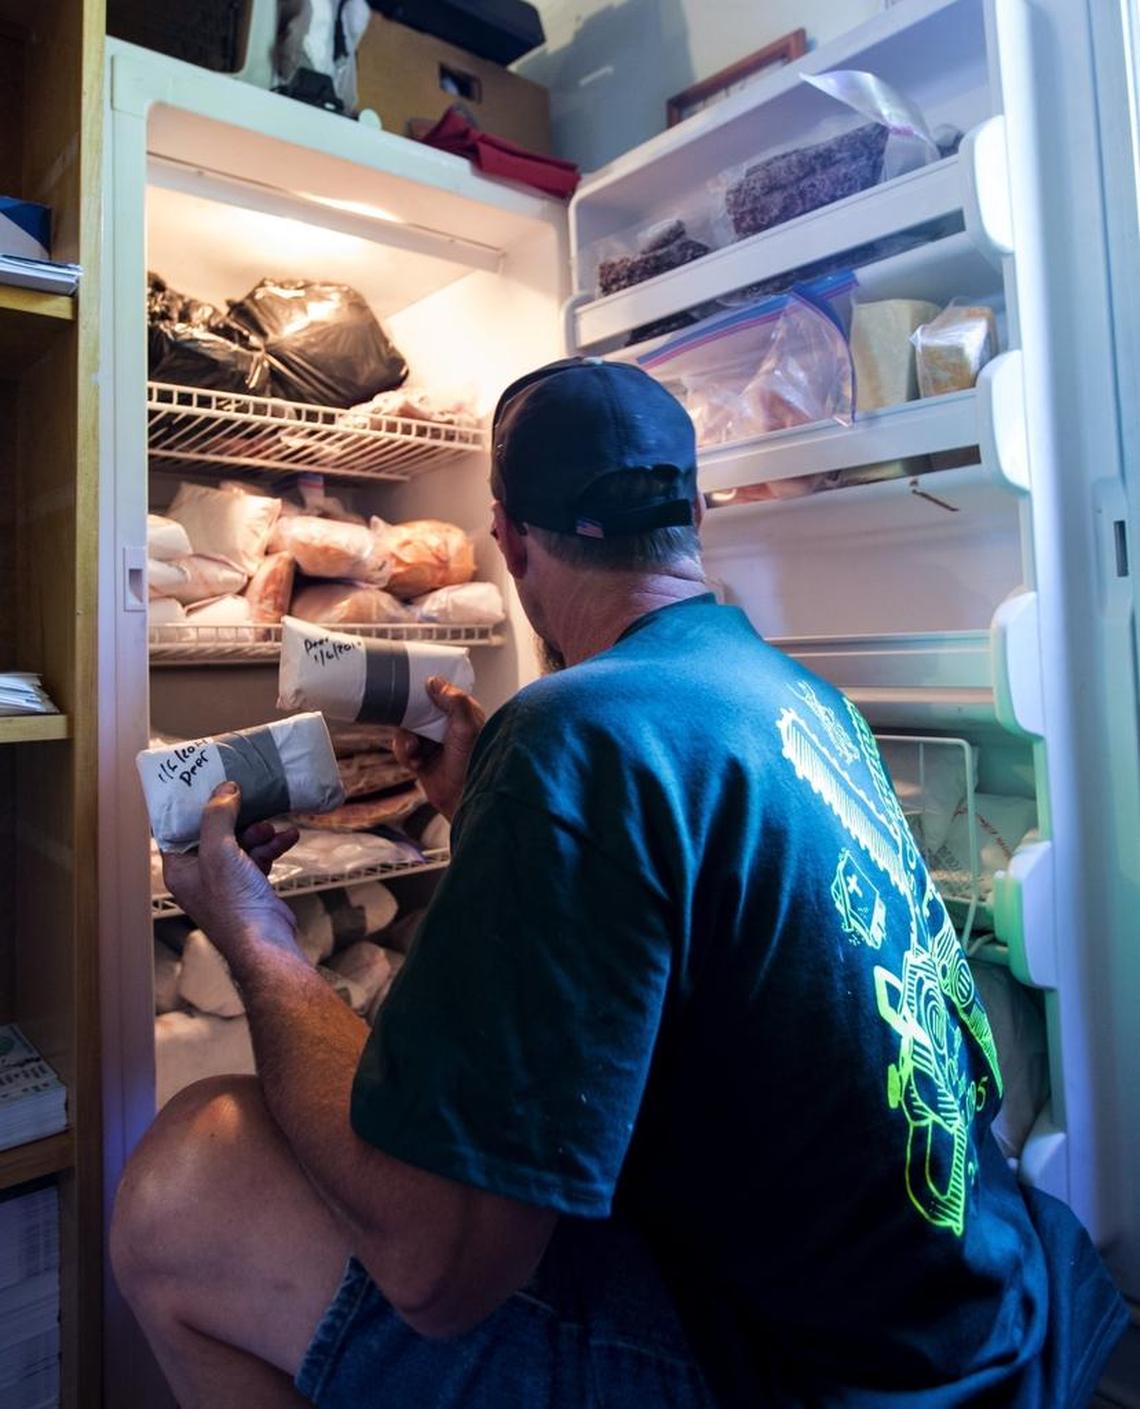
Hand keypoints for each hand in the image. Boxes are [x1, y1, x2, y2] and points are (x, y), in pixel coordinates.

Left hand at [161, 782, 301, 964]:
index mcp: (180, 867)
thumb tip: (225, 788)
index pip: (178, 828)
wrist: (266, 942)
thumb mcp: (219, 851)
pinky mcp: (249, 885)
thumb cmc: (234, 902)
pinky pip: (258, 856)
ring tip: (272, 828)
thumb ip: (218, 816)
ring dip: (258, 831)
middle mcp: (199, 873)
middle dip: (235, 816)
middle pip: (213, 832)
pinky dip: (273, 845)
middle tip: (249, 801)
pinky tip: (290, 837)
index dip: (190, 805)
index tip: (205, 782)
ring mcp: (225, 881)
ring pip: (240, 842)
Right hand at [392, 676, 484, 821]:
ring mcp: (433, 742)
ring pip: (406, 729)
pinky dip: (404, 754)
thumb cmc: (472, 762)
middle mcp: (447, 726)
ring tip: (414, 751)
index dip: (426, 689)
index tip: (411, 686)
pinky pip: (402, 749)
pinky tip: (415, 763)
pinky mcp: (421, 758)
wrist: (463, 799)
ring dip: (405, 740)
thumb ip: (455, 701)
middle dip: (409, 717)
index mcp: (463, 714)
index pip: (442, 693)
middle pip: (418, 710)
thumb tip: (434, 681)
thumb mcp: (467, 727)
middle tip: (408, 724)